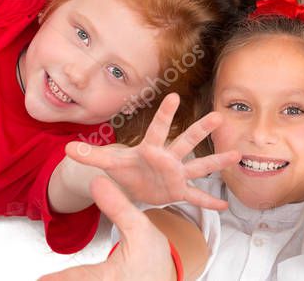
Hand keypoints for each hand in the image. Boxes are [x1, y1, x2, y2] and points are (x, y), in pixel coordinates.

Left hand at [38, 176, 173, 280]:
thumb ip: (117, 207)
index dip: (60, 280)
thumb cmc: (150, 256)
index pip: (80, 278)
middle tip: (38, 280)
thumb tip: (96, 181)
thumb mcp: (140, 228)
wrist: (163, 278)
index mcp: (111, 276)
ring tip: (44, 280)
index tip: (41, 280)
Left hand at [65, 93, 239, 208]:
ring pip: (199, 166)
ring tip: (236, 155)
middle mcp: (169, 158)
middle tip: (217, 117)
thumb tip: (67, 149)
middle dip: (200, 131)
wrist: (138, 182)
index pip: (157, 129)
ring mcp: (177, 174)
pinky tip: (224, 205)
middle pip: (186, 142)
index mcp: (151, 148)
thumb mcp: (110, 162)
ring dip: (216, 161)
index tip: (173, 97)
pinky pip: (195, 197)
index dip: (164, 114)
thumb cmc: (128, 167)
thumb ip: (91, 155)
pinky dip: (207, 202)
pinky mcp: (179, 192)